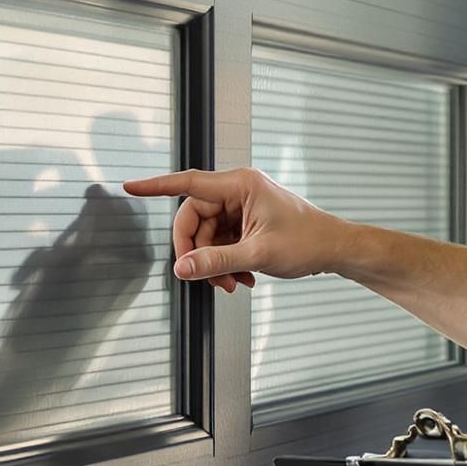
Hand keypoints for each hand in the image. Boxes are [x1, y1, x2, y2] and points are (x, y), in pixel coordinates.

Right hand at [121, 168, 342, 292]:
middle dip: (198, 251)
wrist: (335, 249)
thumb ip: (216, 261)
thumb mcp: (257, 255)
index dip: (156, 186)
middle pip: (195, 219)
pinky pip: (221, 241)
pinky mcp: (246, 222)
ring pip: (207, 235)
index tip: (131, 186)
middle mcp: (237, 191)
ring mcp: (241, 207)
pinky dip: (225, 262)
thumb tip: (182, 268)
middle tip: (207, 277)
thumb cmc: (308, 241)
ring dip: (214, 262)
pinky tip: (241, 277)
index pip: (187, 183)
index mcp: (240, 184)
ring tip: (233, 282)